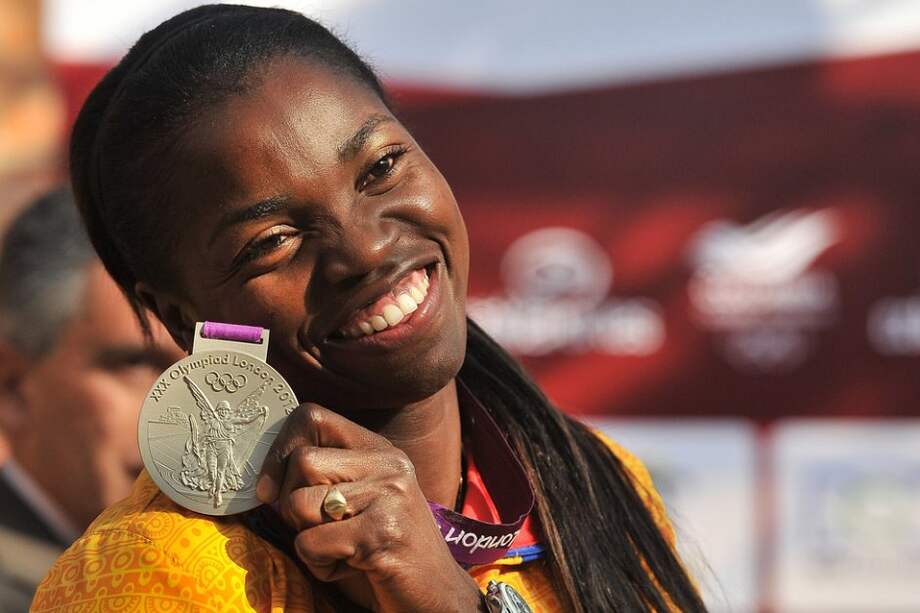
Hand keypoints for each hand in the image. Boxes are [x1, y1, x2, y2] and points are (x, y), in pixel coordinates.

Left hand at [257, 403, 481, 611]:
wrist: (436, 596)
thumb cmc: (383, 552)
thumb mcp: (359, 501)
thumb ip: (325, 477)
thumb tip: (262, 478)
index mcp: (381, 450)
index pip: (313, 416)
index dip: (279, 448)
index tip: (270, 487)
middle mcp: (389, 465)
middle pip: (301, 461)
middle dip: (291, 504)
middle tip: (321, 529)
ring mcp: (389, 497)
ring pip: (299, 504)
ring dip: (306, 539)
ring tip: (341, 550)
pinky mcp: (381, 534)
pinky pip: (309, 544)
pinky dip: (319, 566)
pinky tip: (352, 567)